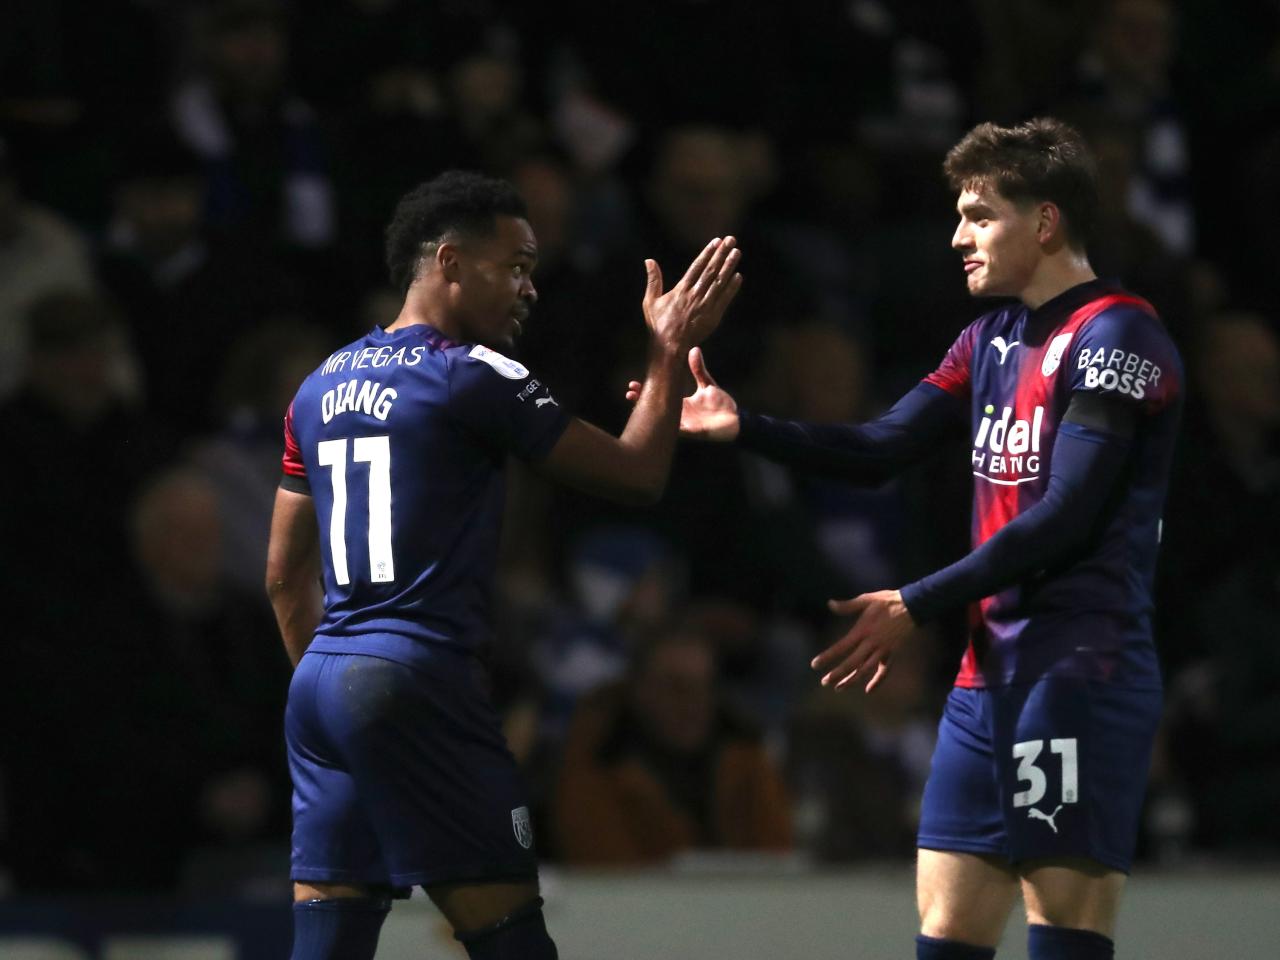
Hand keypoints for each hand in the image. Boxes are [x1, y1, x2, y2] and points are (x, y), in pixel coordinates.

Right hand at [626, 347, 739, 439]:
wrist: (736, 420)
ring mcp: (683, 424)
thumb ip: (698, 369)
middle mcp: (678, 415)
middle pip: (656, 408)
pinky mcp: (692, 432)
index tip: (633, 383)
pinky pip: (677, 429)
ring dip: (651, 413)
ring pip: (663, 419)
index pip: (660, 396)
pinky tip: (657, 419)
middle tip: (629, 393)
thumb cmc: (721, 404)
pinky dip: (668, 424)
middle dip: (641, 401)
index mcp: (680, 404)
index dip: (646, 390)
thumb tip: (693, 349)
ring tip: (638, 404)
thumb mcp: (707, 384)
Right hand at [642, 236, 742, 353]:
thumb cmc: (658, 325)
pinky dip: (732, 288)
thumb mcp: (650, 301)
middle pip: (711, 270)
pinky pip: (724, 299)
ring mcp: (705, 306)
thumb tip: (649, 260)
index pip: (697, 266)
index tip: (717, 241)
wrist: (669, 347)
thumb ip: (653, 280)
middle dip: (722, 254)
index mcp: (680, 290)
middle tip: (731, 240)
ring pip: (719, 282)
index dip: (708, 253)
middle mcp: (694, 296)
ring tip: (737, 253)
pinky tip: (738, 276)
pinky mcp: (713, 317)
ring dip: (729, 266)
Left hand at [811, 589, 917, 692]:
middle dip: (837, 674)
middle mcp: (872, 643)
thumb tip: (829, 604)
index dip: (827, 657)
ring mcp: (883, 650)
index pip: (841, 647)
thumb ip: (847, 605)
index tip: (814, 665)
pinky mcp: (893, 653)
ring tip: (839, 688)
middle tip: (824, 682)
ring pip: (866, 670)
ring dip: (852, 680)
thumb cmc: (888, 601)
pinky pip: (885, 671)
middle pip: (852, 663)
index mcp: (862, 630)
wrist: (913, 606)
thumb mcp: (866, 600)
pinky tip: (868, 690)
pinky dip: (877, 681)